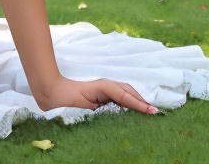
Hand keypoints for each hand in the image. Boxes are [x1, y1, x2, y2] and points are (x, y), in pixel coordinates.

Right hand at [32, 75, 158, 115]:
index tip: (151, 112)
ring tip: (151, 110)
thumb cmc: (68, 106)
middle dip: (142, 101)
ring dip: (140, 100)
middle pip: (128, 91)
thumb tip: (119, 122)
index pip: (125, 95)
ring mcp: (103, 86)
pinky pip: (119, 92)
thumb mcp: (91, 113)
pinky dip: (131, 99)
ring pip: (126, 90)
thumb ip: (104, 112)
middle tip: (155, 112)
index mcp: (103, 94)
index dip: (139, 102)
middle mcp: (105, 87)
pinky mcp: (100, 86)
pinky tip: (140, 106)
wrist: (53, 95)